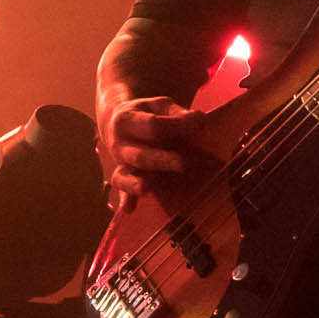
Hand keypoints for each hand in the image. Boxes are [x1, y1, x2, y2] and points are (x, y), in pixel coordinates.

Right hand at [104, 95, 209, 210]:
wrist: (121, 123)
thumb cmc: (149, 114)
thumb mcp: (162, 107)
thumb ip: (179, 114)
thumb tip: (199, 121)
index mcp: (127, 120)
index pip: (153, 126)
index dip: (177, 126)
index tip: (199, 124)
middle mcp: (119, 145)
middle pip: (139, 155)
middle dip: (161, 160)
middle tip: (182, 164)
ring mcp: (120, 165)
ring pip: (123, 177)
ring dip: (136, 184)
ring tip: (147, 189)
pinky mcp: (124, 180)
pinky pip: (123, 192)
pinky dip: (125, 201)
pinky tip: (129, 209)